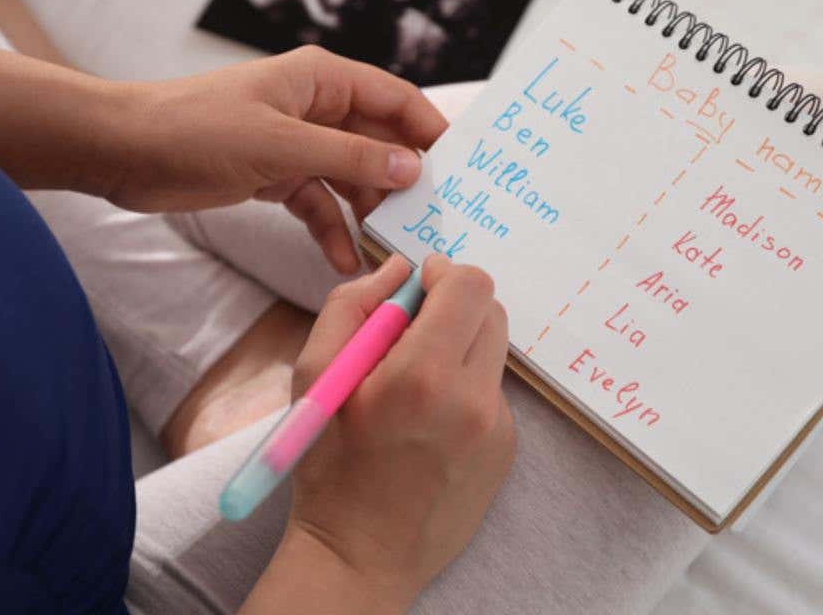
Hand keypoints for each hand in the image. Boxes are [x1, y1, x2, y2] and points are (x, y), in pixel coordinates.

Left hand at [110, 46, 447, 271]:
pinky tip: (345, 261)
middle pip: (379, 144)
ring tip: (393, 252)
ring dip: (369, 213)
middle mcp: (318, 109)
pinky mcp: (277, 176)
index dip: (431, 132)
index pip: (396, 100)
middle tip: (434, 223)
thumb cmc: (197, 129)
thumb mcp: (282, 144)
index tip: (464, 170)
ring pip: (352, 179)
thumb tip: (414, 166)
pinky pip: (319, 204)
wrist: (123, 152)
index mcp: (323, 81)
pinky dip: (332, 230)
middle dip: (404, 182)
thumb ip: (352, 156)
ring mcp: (299, 143)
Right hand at [242, 255, 514, 613]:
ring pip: (493, 350)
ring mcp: (498, 428)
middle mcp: (473, 399)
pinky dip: (466, 386)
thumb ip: (352, 305)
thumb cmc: (327, 464)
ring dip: (460, 346)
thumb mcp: (314, 375)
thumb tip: (399, 268)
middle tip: (412, 331)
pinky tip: (431, 420)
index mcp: (422, 376)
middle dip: (454, 306)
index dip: (443, 273)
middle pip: (491, 310)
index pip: (469, 286)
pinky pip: (493, 390)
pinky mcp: (507, 448)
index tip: (420, 284)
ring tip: (416, 384)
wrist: (361, 554)